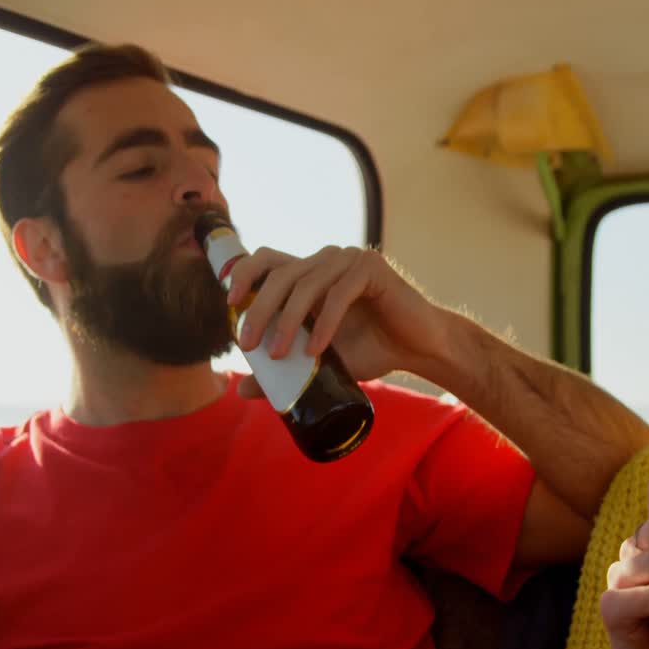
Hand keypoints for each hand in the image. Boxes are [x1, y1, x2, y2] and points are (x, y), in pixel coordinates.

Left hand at [224, 245, 450, 394]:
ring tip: (280, 355)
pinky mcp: (372, 268)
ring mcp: (349, 260)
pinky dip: (324, 323)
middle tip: (248, 344)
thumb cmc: (370, 350)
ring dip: (288, 321)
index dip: (243, 274)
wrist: (419, 349)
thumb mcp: (319, 364)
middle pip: (280, 274)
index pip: (267, 260)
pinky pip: (339, 294)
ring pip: (306, 284)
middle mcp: (326, 260)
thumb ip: (283, 371)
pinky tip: (317, 349)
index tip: (229, 303)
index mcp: (310, 273)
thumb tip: (241, 389)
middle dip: (259, 309)